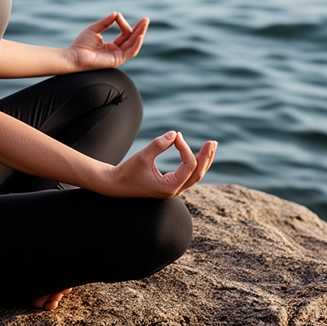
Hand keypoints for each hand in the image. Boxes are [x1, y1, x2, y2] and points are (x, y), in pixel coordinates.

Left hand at [65, 13, 148, 70]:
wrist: (74, 56)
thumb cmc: (81, 44)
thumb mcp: (94, 29)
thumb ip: (106, 22)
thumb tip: (117, 13)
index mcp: (110, 46)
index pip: (123, 34)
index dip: (123, 24)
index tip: (118, 16)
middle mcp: (115, 51)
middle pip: (132, 39)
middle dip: (140, 29)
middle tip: (146, 19)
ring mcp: (117, 56)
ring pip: (133, 45)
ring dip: (140, 34)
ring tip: (145, 23)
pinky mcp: (117, 60)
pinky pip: (131, 52)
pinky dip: (136, 44)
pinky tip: (140, 35)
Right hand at [100, 130, 216, 198]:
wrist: (114, 185)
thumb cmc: (127, 171)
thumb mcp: (142, 156)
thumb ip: (159, 144)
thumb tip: (175, 134)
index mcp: (170, 187)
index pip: (189, 166)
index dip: (185, 148)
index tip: (175, 136)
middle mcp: (174, 190)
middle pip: (198, 174)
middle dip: (206, 157)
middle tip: (212, 142)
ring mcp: (172, 189)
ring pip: (195, 176)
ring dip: (203, 161)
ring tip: (210, 147)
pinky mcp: (168, 185)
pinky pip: (187, 175)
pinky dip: (194, 164)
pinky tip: (196, 155)